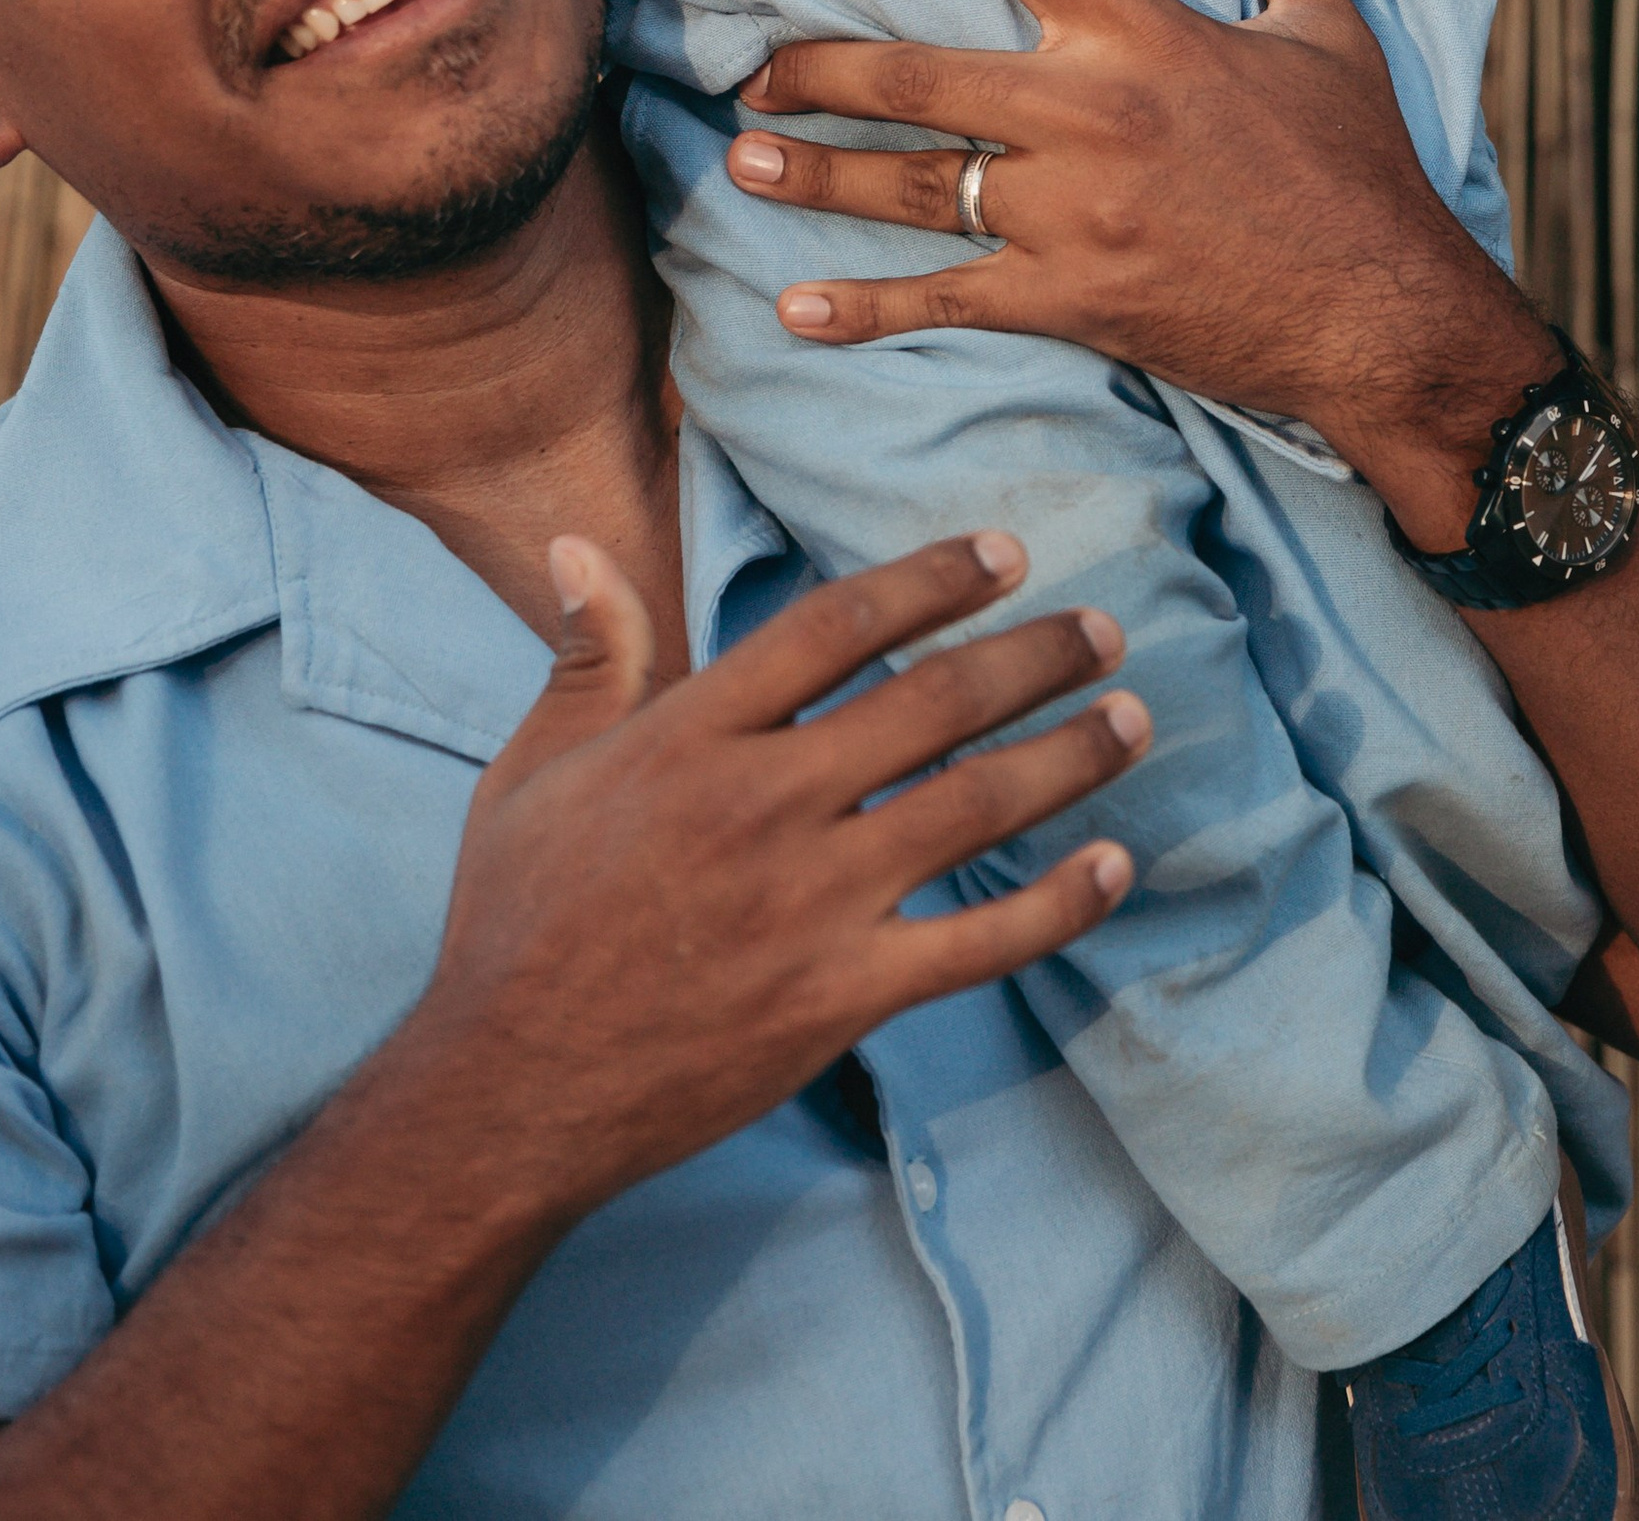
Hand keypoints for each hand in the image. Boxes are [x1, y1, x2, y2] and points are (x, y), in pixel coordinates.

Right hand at [406, 527, 1144, 1234]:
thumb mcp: (530, 771)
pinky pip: (976, 943)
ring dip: (1065, 756)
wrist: (508, 1090)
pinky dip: (1057, 905)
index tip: (1005, 554)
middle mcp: (763, 801)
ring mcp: (809, 902)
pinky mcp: (838, 998)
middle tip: (1104, 629)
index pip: (836, 624)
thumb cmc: (515, 922)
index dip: (931, 580)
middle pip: (930, 701)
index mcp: (691, 734)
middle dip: (1032, 656)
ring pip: (971, 806)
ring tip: (1131, 720)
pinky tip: (1114, 868)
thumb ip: (585, 657)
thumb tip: (574, 547)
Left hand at [727, 0, 1552, 546]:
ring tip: (741, 158)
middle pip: (921, 77)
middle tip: (749, 67)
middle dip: (822, 71)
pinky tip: (794, 311)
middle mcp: (1091, 116)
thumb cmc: (1358, 168)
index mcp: (1146, 36)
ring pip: (915, 185)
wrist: (1383, 316)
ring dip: (817, 175)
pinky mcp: (1071, 302)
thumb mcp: (1328, 37)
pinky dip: (865, 310)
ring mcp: (1072, 216)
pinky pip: (947, 302)